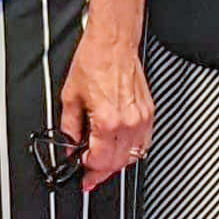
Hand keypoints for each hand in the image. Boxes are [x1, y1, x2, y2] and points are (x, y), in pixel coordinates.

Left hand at [57, 36, 152, 190]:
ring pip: (133, 156)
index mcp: (107, 120)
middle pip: (117, 163)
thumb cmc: (94, 61)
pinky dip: (132, 150)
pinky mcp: (149, 112)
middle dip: (101, 172)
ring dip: (118, 163)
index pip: (100, 161)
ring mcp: (141, 118)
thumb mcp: (70, 97)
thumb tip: (70, 146)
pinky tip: (121, 148)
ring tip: (104, 162)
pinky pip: (144, 142)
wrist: (113, 43)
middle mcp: (128, 122)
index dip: (88, 171)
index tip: (83, 175)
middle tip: (90, 174)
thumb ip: (69, 127)